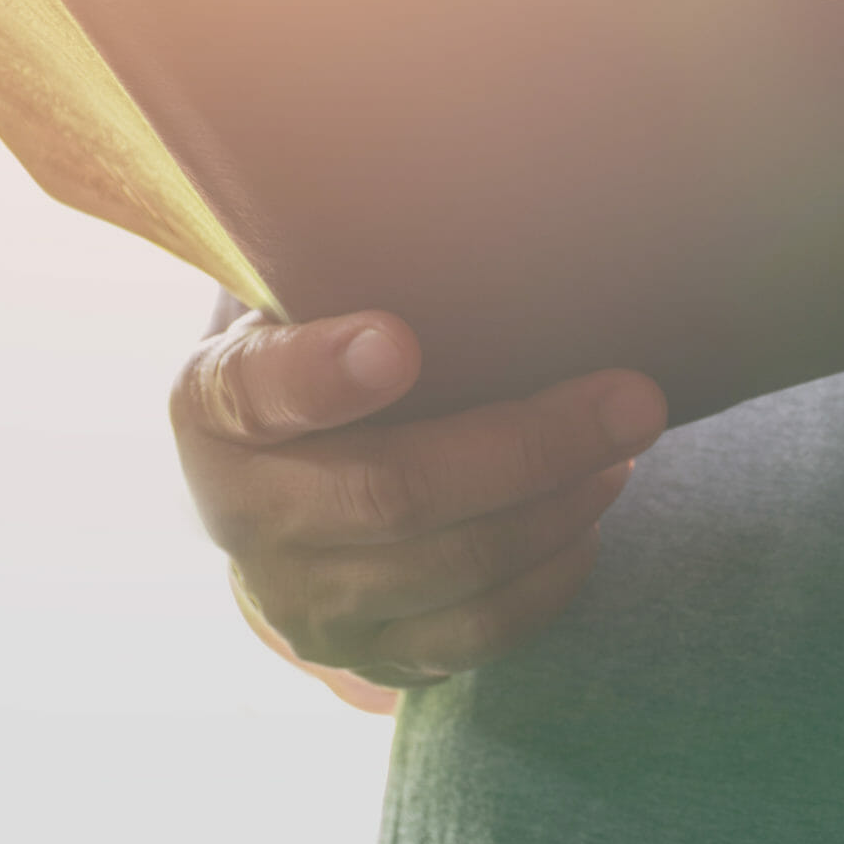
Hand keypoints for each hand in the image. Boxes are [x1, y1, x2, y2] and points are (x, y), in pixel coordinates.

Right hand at [172, 307, 666, 712]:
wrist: (272, 486)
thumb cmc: (318, 352)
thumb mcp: (302, 297)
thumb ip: (355, 262)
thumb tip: (484, 186)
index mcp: (212, 404)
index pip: (255, 390)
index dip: (323, 373)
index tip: (399, 342)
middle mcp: (241, 514)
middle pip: (390, 493)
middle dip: (528, 447)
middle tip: (631, 398)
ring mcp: (299, 603)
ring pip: (450, 571)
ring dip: (558, 508)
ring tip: (624, 448)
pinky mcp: (363, 657)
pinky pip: (474, 636)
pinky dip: (549, 578)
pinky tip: (589, 518)